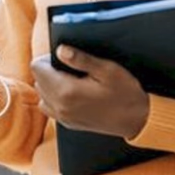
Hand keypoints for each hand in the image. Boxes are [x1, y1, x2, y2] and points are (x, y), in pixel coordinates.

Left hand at [31, 45, 148, 139]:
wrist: (137, 119)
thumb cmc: (125, 93)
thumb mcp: (107, 69)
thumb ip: (81, 59)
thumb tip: (60, 50)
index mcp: (66, 91)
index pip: (37, 68)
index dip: (47, 58)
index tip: (63, 57)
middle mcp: (60, 106)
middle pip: (37, 81)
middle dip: (49, 71)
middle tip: (70, 67)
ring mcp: (63, 118)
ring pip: (42, 95)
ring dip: (50, 85)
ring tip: (71, 79)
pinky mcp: (68, 124)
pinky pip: (50, 108)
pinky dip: (54, 98)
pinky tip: (72, 93)